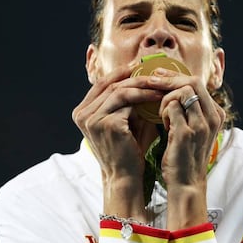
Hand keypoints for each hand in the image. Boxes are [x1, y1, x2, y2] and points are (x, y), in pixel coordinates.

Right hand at [71, 65, 162, 218]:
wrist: (126, 177)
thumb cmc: (129, 149)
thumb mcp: (125, 119)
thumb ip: (128, 99)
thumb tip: (143, 74)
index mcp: (83, 111)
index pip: (102, 84)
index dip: (121, 72)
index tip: (140, 66)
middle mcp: (82, 113)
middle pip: (111, 84)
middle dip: (135, 77)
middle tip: (156, 73)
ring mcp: (91, 118)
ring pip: (120, 91)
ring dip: (143, 86)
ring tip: (161, 85)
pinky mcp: (104, 124)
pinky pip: (127, 103)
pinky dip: (145, 98)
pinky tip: (159, 98)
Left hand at [147, 67, 225, 228]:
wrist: (186, 184)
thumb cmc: (184, 156)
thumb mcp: (193, 129)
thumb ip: (188, 109)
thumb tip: (171, 86)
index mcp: (215, 114)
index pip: (197, 83)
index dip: (176, 76)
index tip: (159, 75)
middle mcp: (213, 117)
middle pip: (192, 82)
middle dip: (169, 78)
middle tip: (151, 80)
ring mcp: (202, 124)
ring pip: (182, 91)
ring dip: (165, 97)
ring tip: (161, 113)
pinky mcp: (187, 132)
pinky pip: (172, 106)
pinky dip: (163, 110)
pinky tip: (162, 123)